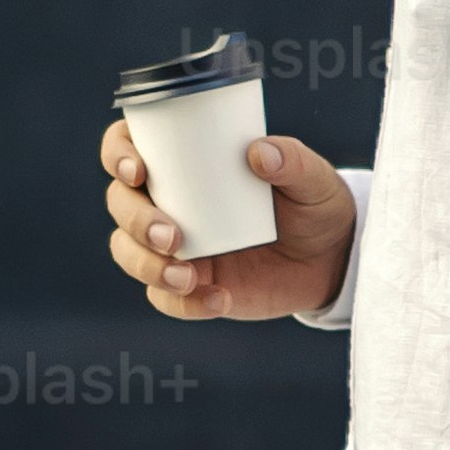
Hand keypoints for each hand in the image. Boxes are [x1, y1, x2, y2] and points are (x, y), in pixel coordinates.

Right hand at [101, 112, 354, 321]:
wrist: (331, 259)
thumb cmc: (314, 204)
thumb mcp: (313, 178)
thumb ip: (293, 161)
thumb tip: (259, 153)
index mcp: (184, 161)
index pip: (128, 147)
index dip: (118, 155)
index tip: (138, 171)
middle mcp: (168, 200)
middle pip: (121, 203)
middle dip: (135, 220)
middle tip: (171, 236)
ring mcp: (173, 245)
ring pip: (128, 252)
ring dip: (146, 265)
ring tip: (187, 277)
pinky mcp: (188, 284)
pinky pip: (164, 298)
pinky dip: (182, 303)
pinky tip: (218, 299)